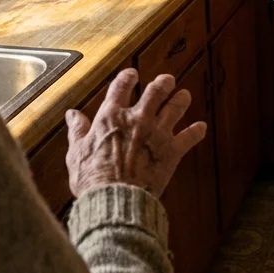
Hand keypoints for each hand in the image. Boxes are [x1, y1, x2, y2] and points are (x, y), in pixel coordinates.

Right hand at [65, 68, 206, 198]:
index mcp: (112, 117)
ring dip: (181, 99)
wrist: (115, 199)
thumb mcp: (76, 152)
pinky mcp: (172, 151)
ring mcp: (157, 133)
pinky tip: (201, 127)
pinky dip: (196, 131)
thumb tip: (72, 115)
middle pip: (155, 91)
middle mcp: (137, 119)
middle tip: (167, 80)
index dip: (128, 77)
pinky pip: (190, 137)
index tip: (132, 74)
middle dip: (163, 83)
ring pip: (175, 107)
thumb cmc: (93, 178)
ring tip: (184, 95)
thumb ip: (77, 131)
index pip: (121, 87)